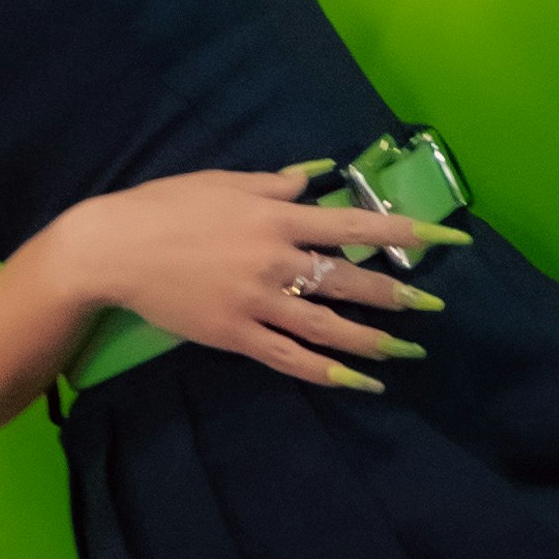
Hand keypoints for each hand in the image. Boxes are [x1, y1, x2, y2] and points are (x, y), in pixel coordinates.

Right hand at [64, 166, 460, 391]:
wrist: (111, 249)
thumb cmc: (167, 206)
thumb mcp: (224, 182)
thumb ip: (276, 185)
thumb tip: (317, 178)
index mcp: (277, 217)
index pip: (355, 226)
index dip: (405, 234)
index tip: (447, 240)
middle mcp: (274, 260)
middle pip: (348, 281)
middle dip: (397, 294)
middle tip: (436, 307)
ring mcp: (255, 301)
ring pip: (325, 326)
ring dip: (371, 340)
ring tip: (408, 350)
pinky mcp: (234, 334)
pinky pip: (288, 357)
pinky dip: (326, 371)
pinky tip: (357, 380)